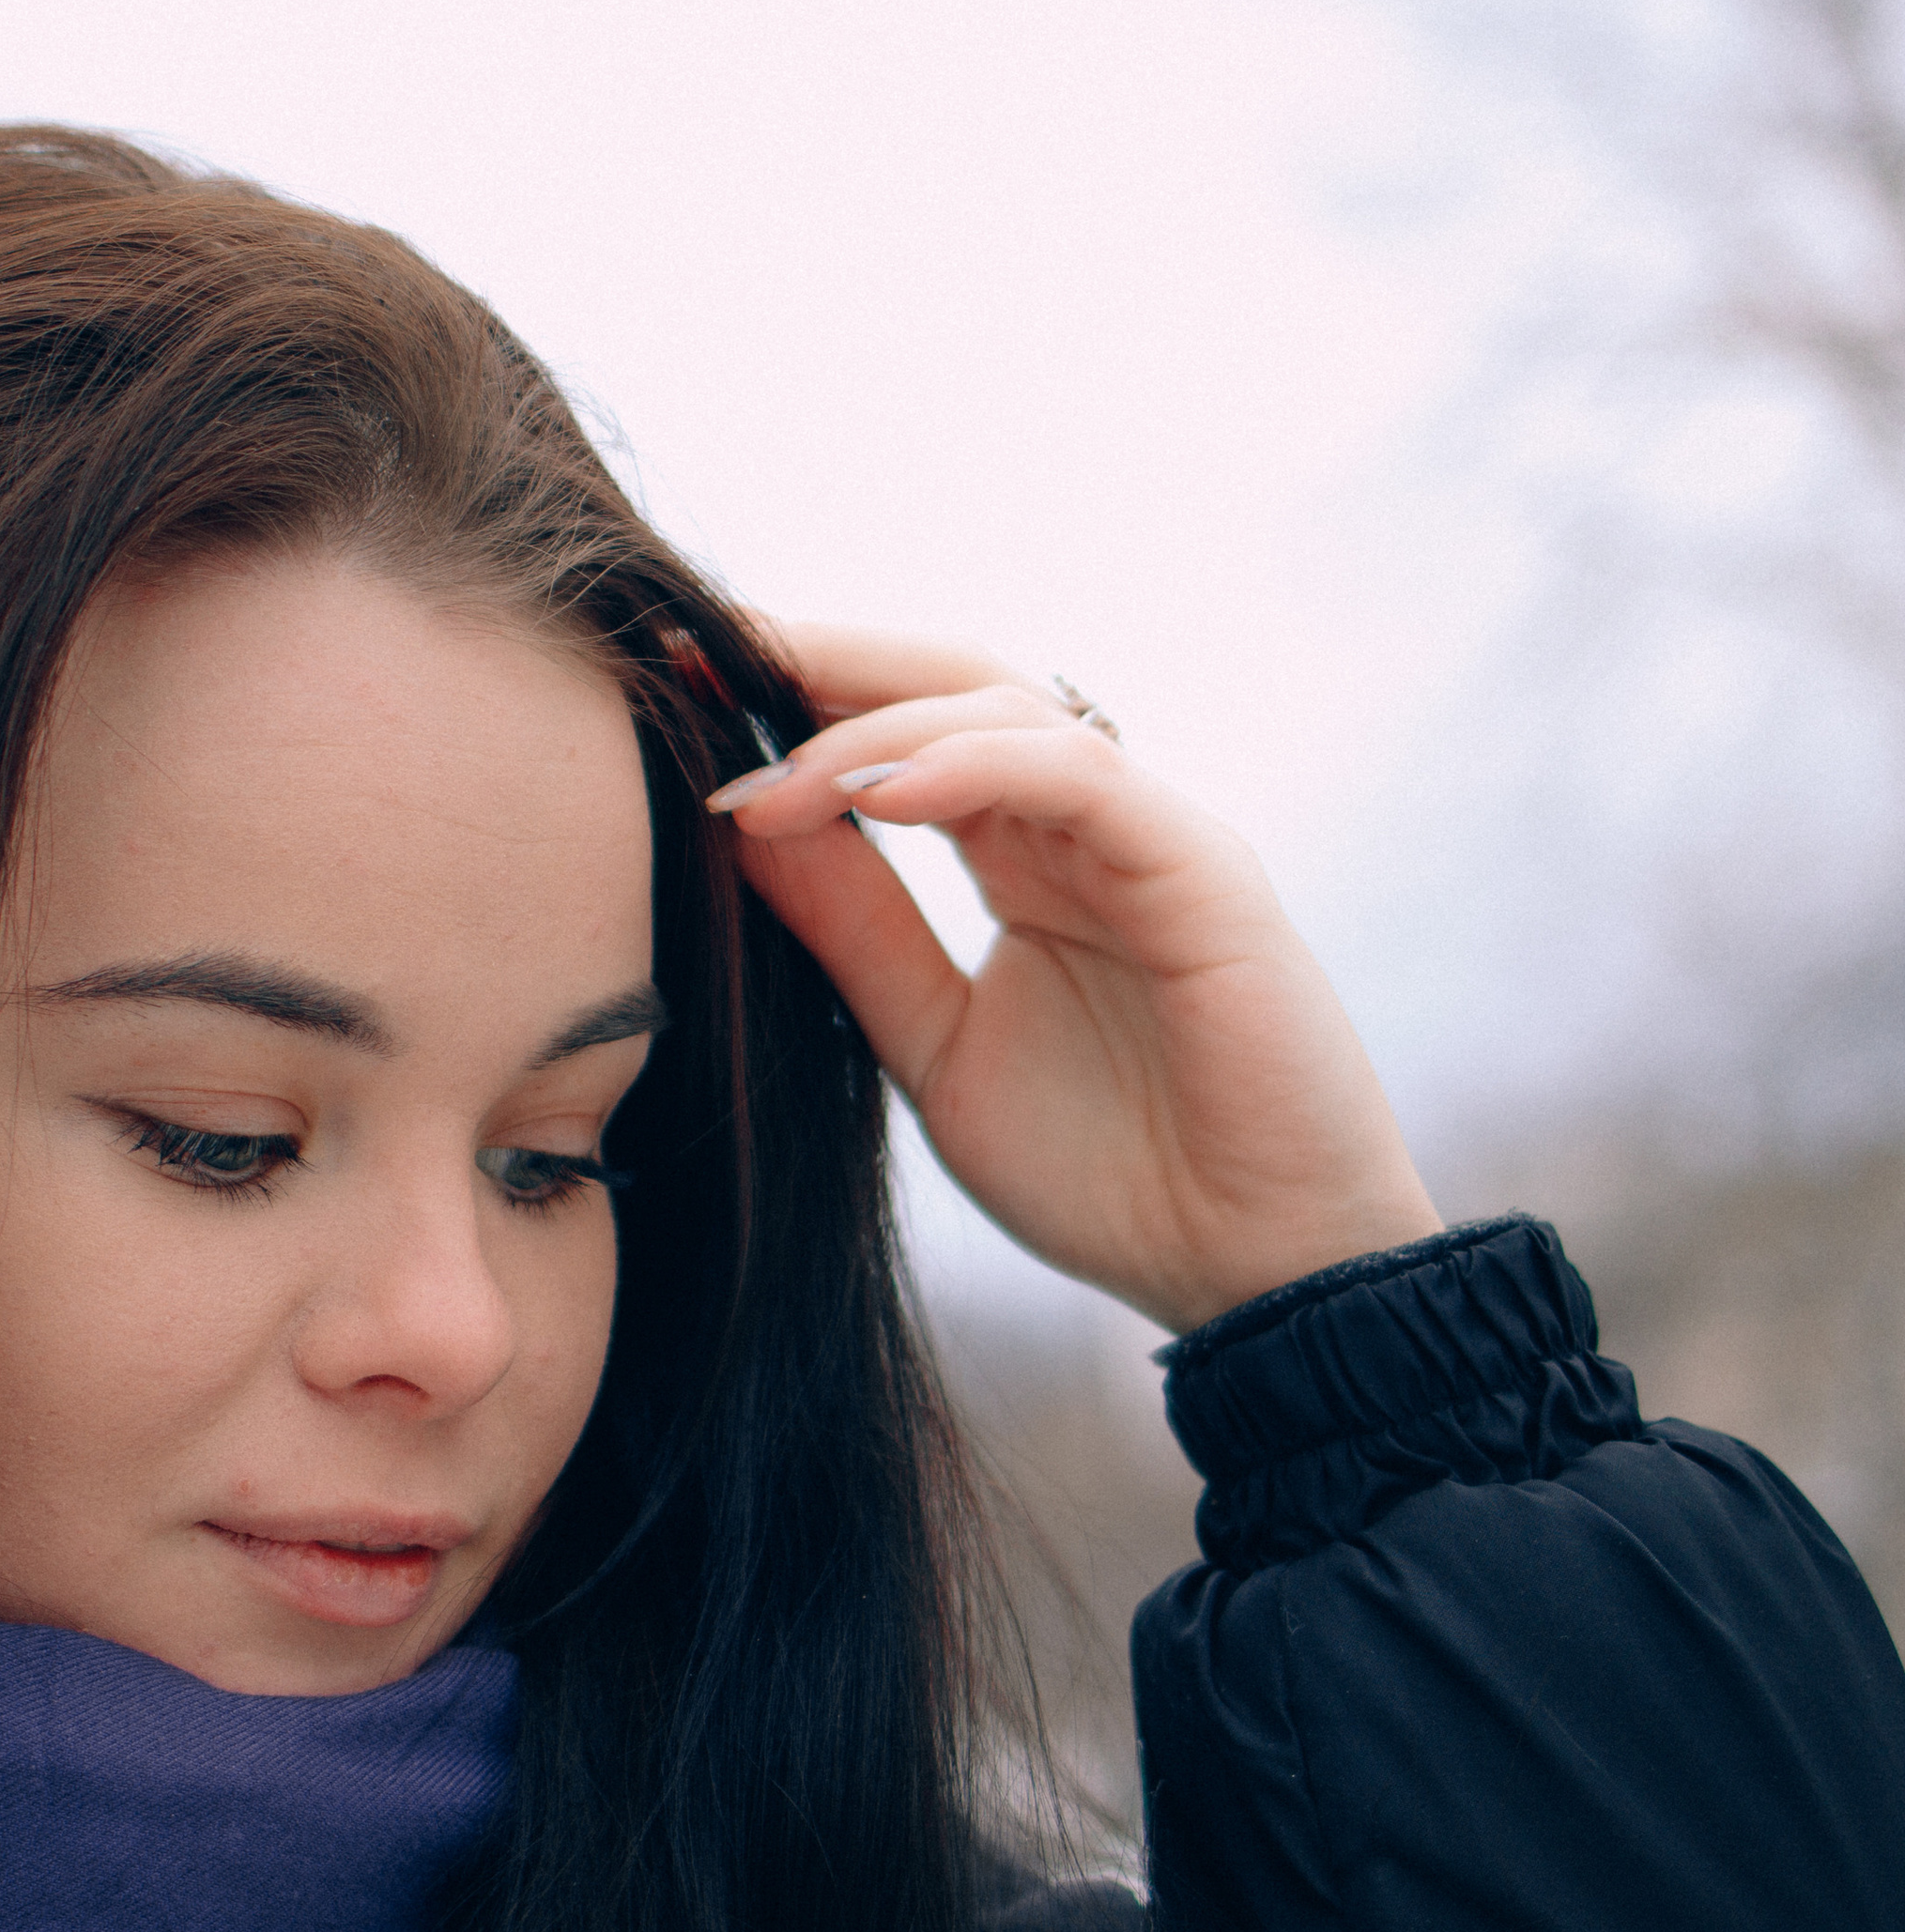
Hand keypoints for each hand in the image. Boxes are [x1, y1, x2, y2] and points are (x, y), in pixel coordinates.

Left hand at [709, 623, 1441, 1331]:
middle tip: (696, 654)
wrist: (1252, 1277)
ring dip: (872, 727)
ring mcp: (1146, 838)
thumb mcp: (936, 1046)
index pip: (902, 741)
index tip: (678, 691)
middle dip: (822, 662)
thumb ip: (854, 937)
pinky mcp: (1204, 869)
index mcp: (1025, 864)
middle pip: (948, 687)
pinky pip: (1082, 777)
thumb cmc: (1110, 1178)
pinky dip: (973, 768)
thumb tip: (742, 829)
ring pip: (1005, 711)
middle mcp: (1083, 830)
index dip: (797, 703)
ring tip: (768, 778)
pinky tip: (875, 794)